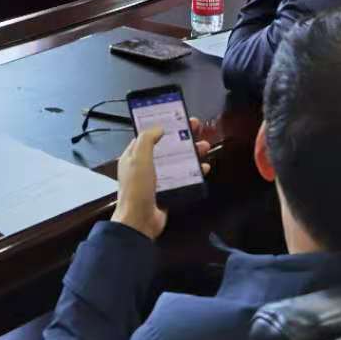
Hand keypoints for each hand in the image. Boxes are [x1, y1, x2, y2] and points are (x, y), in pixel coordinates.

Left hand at [111, 119, 212, 241]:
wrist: (139, 222)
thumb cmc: (137, 187)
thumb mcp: (138, 158)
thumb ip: (147, 139)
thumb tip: (159, 128)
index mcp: (134, 155)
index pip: (149, 135)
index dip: (164, 125)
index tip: (179, 117)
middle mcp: (146, 165)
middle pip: (167, 146)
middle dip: (183, 137)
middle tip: (198, 128)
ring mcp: (158, 179)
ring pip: (178, 160)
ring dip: (192, 152)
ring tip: (205, 147)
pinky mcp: (169, 191)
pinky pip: (184, 177)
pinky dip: (194, 171)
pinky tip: (204, 167)